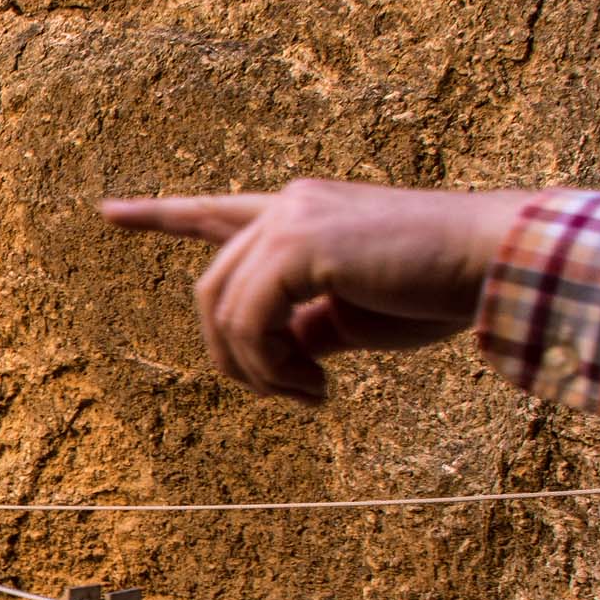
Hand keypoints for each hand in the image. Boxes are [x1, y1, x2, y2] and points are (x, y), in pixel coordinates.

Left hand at [101, 180, 534, 402]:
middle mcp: (287, 204)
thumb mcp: (354, 316)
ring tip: (306, 393)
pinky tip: (314, 386)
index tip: (108, 212)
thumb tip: (277, 356)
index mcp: (299, 211)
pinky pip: (248, 321)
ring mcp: (291, 217)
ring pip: (224, 309)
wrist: (491, 263)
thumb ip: (304, 325)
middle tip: (287, 395)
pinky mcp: (299, 243)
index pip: (214, 211)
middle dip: (232, 356)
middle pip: (211, 290)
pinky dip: (268, 365)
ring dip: (255, 369)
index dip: (159, 214)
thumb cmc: (436, 290)